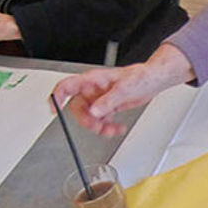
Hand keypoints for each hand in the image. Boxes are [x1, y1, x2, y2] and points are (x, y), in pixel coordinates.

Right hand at [51, 43, 194, 135]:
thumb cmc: (140, 77)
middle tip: (97, 127)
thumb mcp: (124, 89)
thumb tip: (94, 112)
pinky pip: (101, 119)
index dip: (56, 97)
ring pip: (89, 116)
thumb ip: (108, 101)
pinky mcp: (108, 106)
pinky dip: (108, 127)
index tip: (54, 110)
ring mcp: (100, 98)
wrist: (153, 81)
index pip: (67, 87)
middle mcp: (93, 90)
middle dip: (86, 120)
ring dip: (99, 127)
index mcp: (92, 81)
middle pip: (77, 108)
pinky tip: (117, 127)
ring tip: (112, 130)